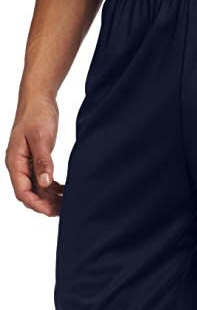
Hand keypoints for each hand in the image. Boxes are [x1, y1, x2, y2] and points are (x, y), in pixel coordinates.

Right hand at [5, 94, 63, 215]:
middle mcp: (18, 166)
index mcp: (15, 161)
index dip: (37, 204)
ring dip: (50, 198)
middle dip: (45, 204)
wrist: (38, 98)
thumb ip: (43, 161)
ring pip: (37, 189)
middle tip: (64, 209)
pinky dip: (52, 188)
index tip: (52, 211)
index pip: (22, 192)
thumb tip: (45, 183)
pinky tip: (64, 191)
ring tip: (67, 202)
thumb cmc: (37, 114)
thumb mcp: (41, 138)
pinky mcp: (35, 161)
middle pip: (29, 194)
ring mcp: (26, 164)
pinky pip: (42, 181)